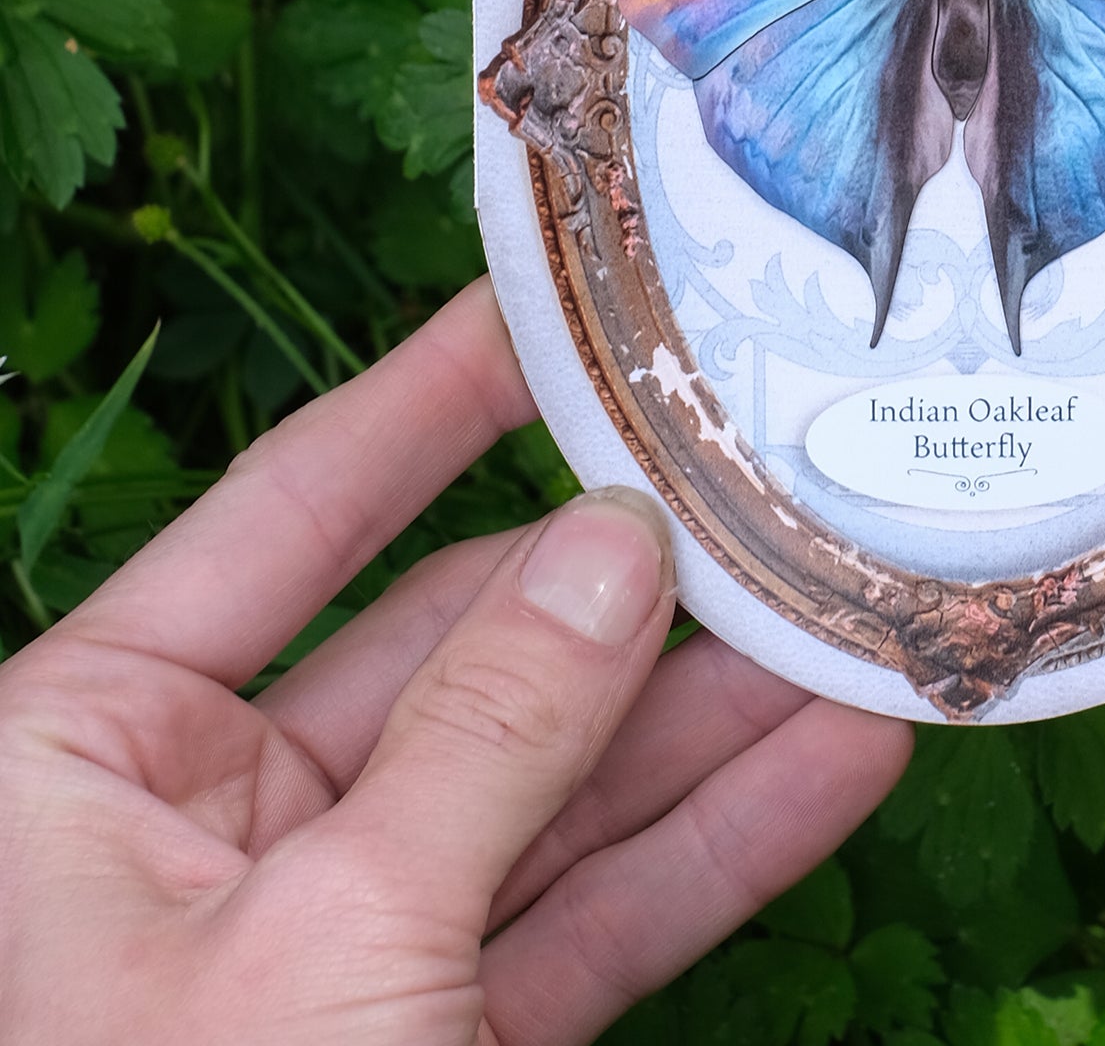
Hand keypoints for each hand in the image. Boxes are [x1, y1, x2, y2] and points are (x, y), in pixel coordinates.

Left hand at [0, 280, 910, 1043]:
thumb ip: (484, 735)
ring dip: (707, 710)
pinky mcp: (440, 1033)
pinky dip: (708, 848)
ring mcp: (342, 934)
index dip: (430, 403)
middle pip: (459, 648)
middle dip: (627, 577)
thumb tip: (616, 544)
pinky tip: (834, 760)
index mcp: (81, 758)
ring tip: (851, 606)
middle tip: (770, 470)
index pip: (292, 517)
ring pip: (552, 784)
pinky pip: (585, 916)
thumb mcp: (319, 944)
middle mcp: (209, 823)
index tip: (554, 305)